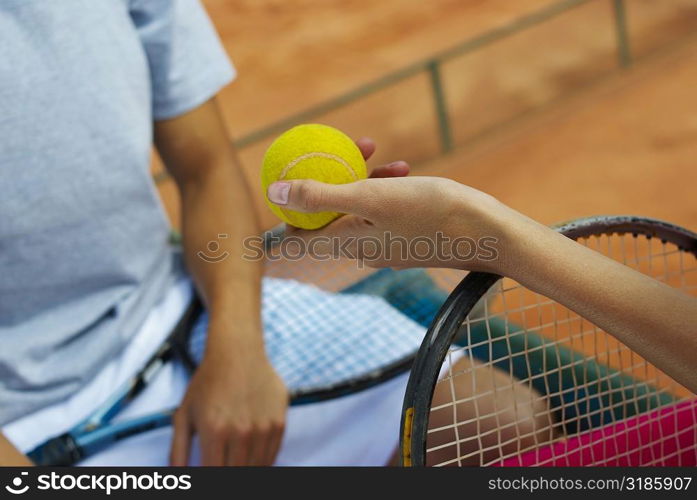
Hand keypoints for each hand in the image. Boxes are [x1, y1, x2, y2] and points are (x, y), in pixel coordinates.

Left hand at [170, 325, 287, 465]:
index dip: (211, 479)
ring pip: (257, 468)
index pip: (215, 474)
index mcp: (214, 431)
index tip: (211, 469)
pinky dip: (262, 461)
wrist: (237, 352)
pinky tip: (251, 455)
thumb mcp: (183, 414)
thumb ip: (177, 450)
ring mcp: (263, 427)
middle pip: (237, 474)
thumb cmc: (208, 381)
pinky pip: (272, 455)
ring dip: (245, 470)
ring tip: (235, 460)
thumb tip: (177, 476)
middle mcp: (241, 431)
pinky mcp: (279, 422)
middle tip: (223, 464)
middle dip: (228, 474)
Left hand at [267, 175, 527, 273]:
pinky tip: (402, 168)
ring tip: (377, 149)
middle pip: (327, 215)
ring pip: (357, 207)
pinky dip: (385, 187)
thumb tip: (273, 192)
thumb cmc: (430, 214)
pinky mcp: (405, 236)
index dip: (287, 210)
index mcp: (346, 243)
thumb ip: (319, 196)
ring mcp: (385, 244)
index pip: (297, 236)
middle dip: (329, 179)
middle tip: (340, 150)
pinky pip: (382, 209)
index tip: (292, 177)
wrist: (487, 233)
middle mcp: (361, 249)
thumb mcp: (370, 197)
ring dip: (361, 176)